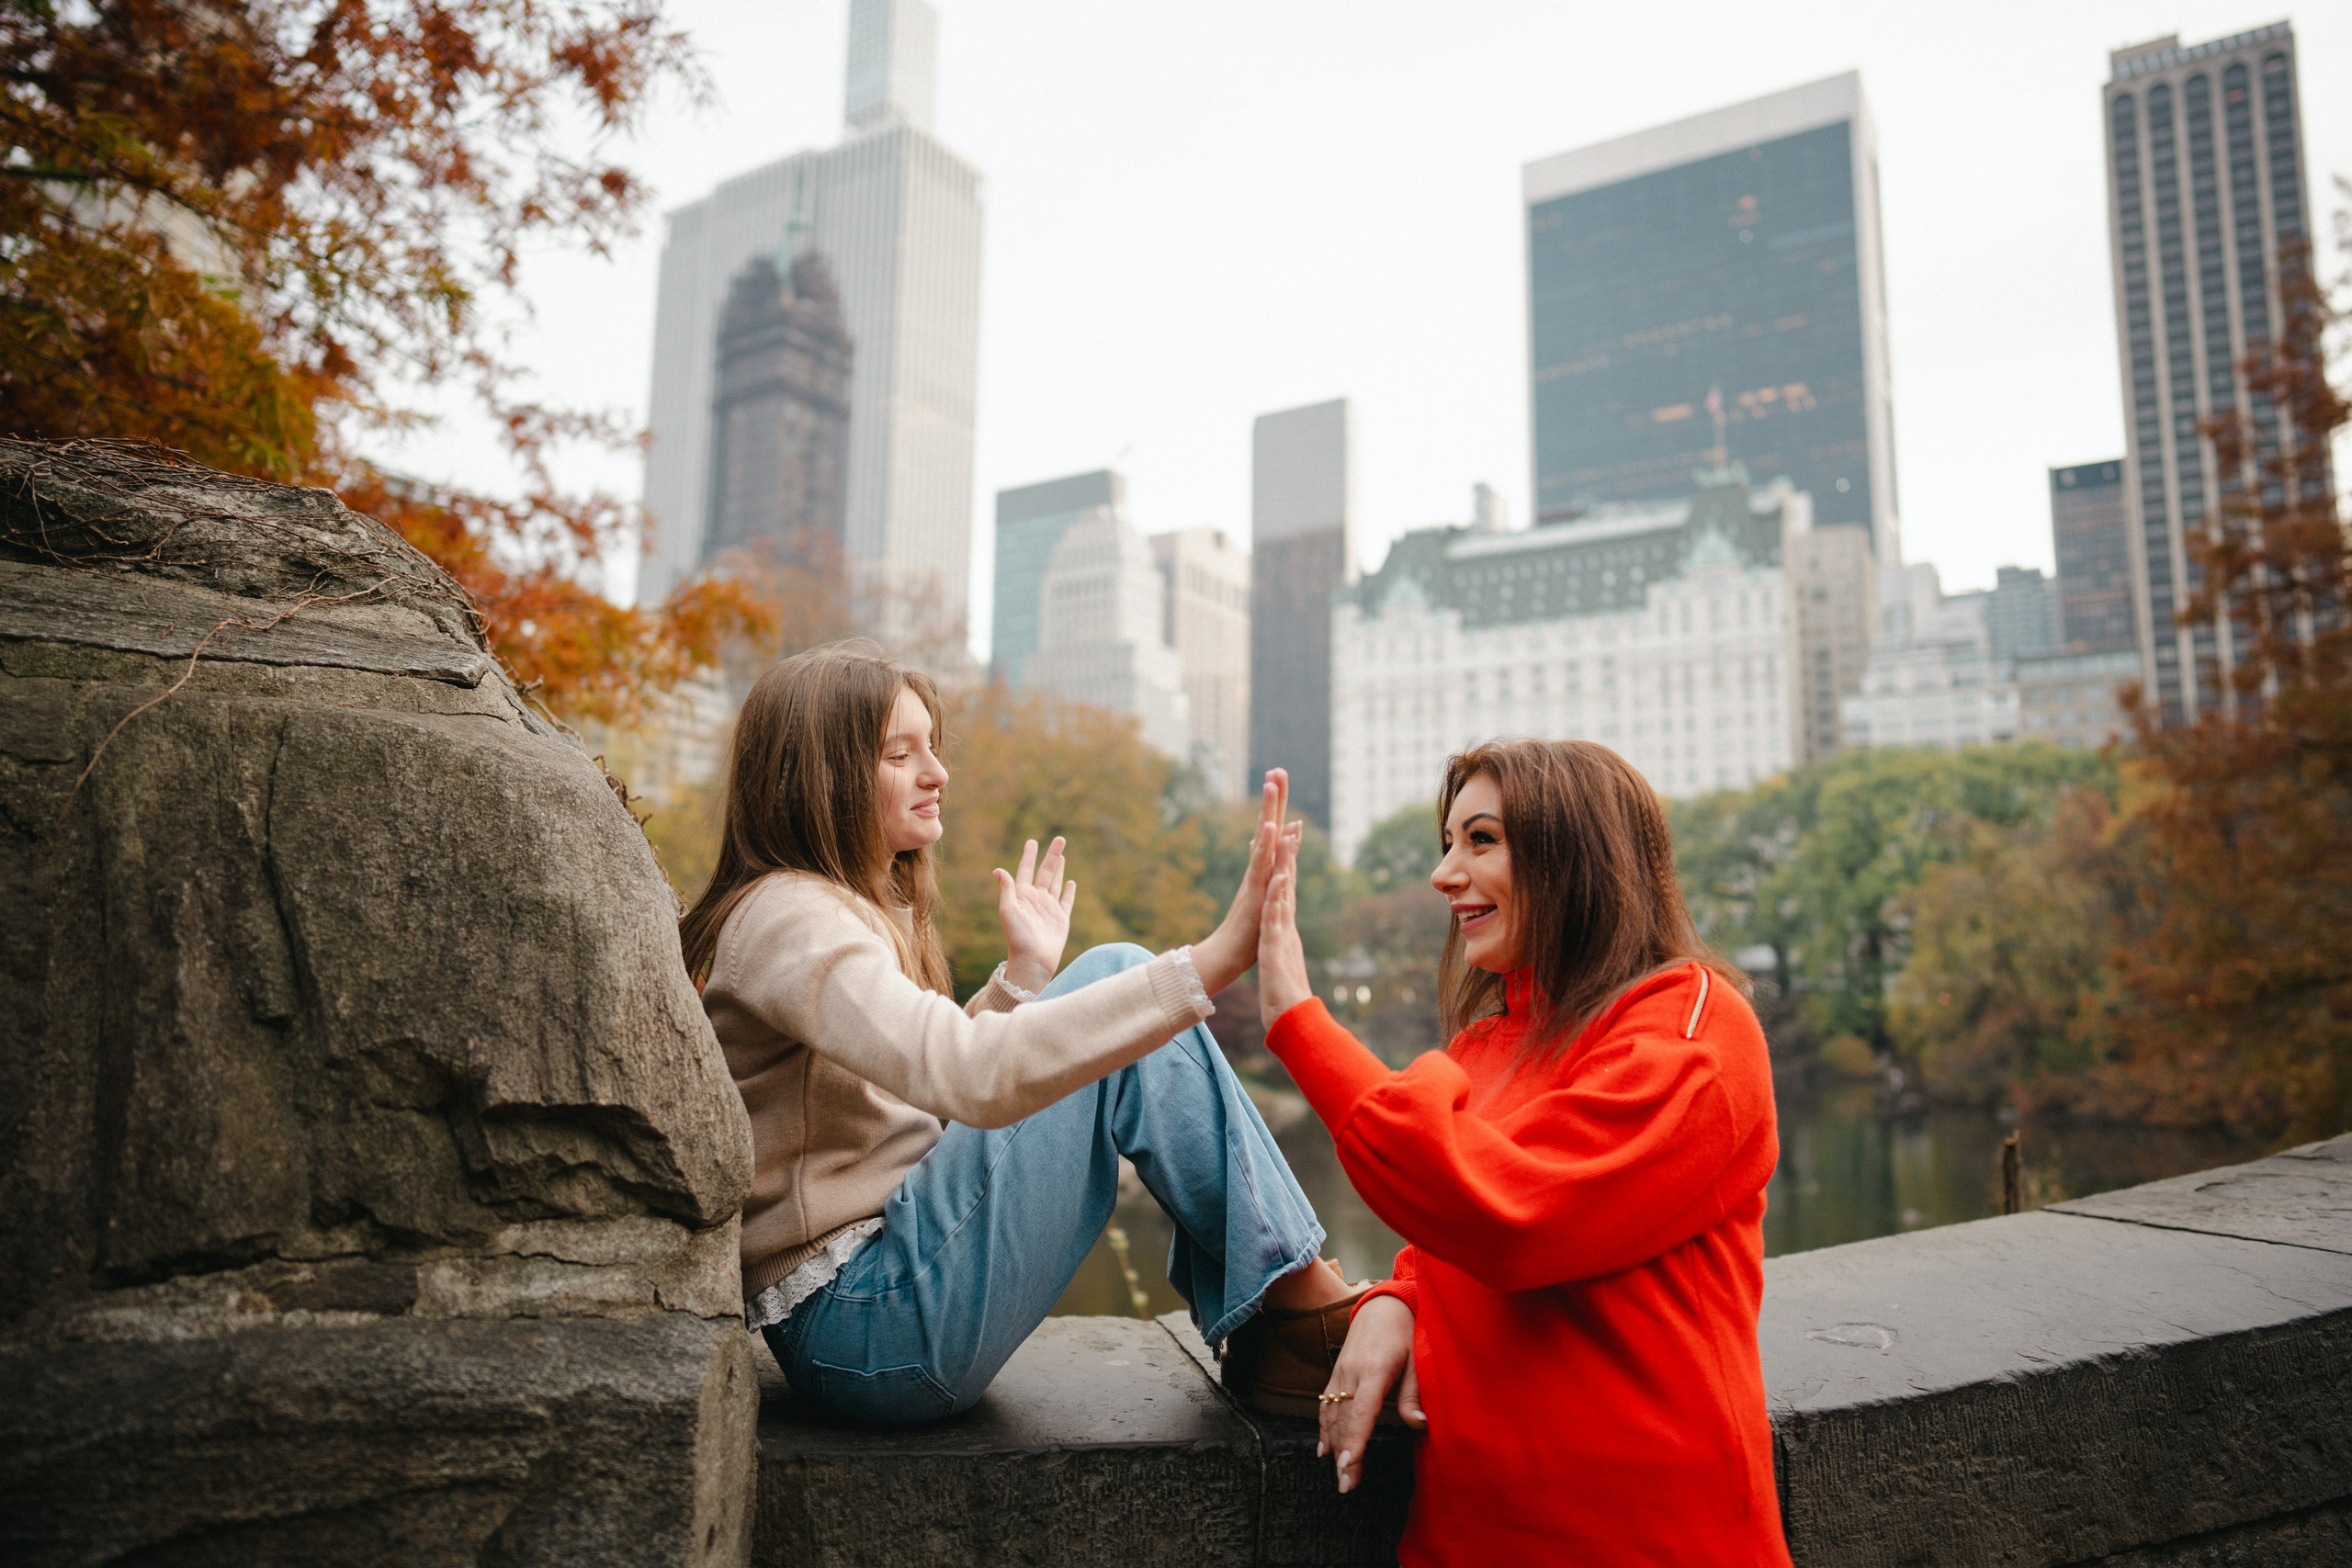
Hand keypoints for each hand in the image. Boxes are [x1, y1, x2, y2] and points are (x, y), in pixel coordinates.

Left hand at [993, 836, 1074, 993]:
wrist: (1032, 960)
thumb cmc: (1018, 937)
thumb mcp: (1008, 910)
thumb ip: (1007, 889)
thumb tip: (998, 870)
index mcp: (1022, 895)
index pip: (1027, 870)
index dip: (1029, 856)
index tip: (1032, 841)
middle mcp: (1036, 899)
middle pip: (1046, 871)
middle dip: (1052, 855)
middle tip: (1059, 839)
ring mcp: (1049, 908)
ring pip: (1055, 882)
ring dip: (1059, 869)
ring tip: (1062, 856)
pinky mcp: (1061, 918)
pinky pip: (1066, 901)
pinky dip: (1068, 891)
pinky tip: (1070, 882)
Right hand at [1191, 771, 1302, 995]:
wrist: (1227, 955)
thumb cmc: (1247, 930)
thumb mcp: (1262, 896)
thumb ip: (1264, 870)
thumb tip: (1266, 848)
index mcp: (1264, 868)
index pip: (1273, 830)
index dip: (1277, 805)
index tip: (1280, 777)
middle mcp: (1258, 867)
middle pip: (1268, 826)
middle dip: (1273, 798)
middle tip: (1277, 769)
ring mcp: (1255, 877)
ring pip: (1264, 839)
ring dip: (1269, 811)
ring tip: (1271, 785)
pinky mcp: (1253, 891)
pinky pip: (1260, 864)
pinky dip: (1266, 845)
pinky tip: (1271, 827)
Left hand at [1257, 828, 1311, 1027]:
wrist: (1292, 1019)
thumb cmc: (1284, 995)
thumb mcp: (1280, 963)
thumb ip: (1282, 947)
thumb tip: (1283, 940)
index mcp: (1285, 927)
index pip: (1285, 889)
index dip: (1286, 863)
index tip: (1287, 836)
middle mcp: (1287, 925)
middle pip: (1288, 882)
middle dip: (1290, 852)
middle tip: (1295, 823)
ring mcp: (1283, 934)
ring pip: (1285, 893)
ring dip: (1286, 865)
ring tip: (1289, 838)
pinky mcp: (1276, 946)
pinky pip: (1276, 917)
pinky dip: (1277, 897)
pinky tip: (1278, 878)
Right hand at [1319, 1293, 1424, 1493]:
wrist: (1383, 1304)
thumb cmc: (1405, 1331)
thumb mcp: (1418, 1358)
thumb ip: (1414, 1393)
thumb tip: (1420, 1425)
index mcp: (1374, 1369)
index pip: (1361, 1411)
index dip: (1354, 1440)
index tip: (1349, 1466)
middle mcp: (1351, 1372)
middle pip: (1343, 1419)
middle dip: (1343, 1454)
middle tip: (1346, 1486)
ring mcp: (1340, 1373)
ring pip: (1331, 1415)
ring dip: (1333, 1446)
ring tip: (1340, 1476)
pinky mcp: (1335, 1373)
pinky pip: (1325, 1405)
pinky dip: (1323, 1429)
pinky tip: (1324, 1450)